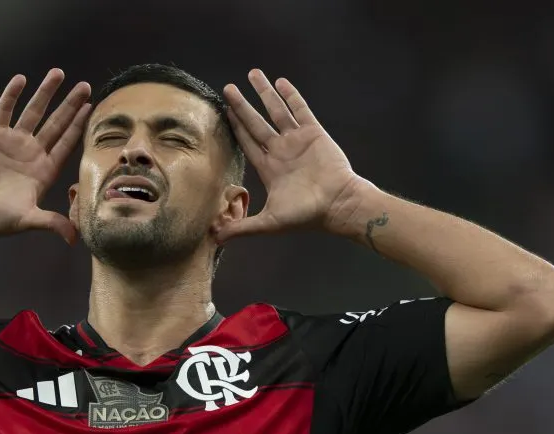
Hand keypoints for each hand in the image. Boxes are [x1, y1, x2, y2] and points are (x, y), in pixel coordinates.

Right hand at [0, 69, 91, 244]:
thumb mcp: (27, 220)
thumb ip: (51, 222)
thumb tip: (74, 238)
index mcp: (44, 171)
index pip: (66, 143)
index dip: (78, 126)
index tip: (91, 108)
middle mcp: (32, 153)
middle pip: (56, 124)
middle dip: (70, 105)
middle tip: (85, 86)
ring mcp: (13, 143)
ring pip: (33, 112)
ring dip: (45, 93)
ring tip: (58, 73)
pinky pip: (4, 111)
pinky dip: (12, 95)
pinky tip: (21, 79)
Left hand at [216, 71, 358, 241]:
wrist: (338, 204)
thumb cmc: (306, 214)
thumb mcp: (269, 223)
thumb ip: (242, 228)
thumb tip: (214, 239)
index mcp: (269, 168)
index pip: (247, 143)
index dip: (236, 128)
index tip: (224, 112)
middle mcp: (281, 151)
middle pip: (256, 123)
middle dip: (242, 106)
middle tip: (228, 88)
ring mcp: (297, 140)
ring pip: (276, 111)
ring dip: (264, 93)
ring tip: (252, 74)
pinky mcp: (314, 133)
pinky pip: (300, 109)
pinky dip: (290, 96)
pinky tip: (280, 82)